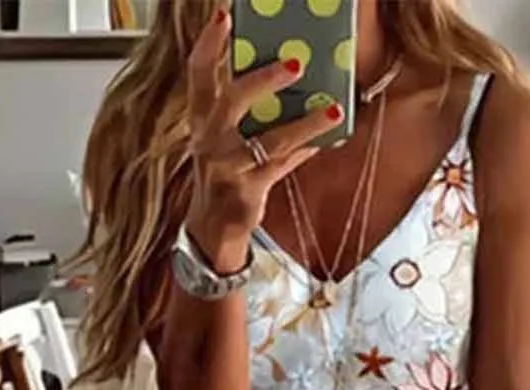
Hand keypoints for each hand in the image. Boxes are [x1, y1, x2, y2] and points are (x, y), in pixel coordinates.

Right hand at [184, 7, 338, 269]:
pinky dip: (305, 150)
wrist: (212, 228)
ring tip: (332, 108)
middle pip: (232, 101)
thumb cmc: (225, 171)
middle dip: (263, 79)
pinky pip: (282, 166)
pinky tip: (326, 137)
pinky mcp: (246, 192)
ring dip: (304, 124)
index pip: (198, 73)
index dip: (208, 43)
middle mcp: (209, 141)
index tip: (222, 15)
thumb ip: (246, 105)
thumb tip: (287, 67)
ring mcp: (227, 168)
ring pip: (270, 140)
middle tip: (295, 63)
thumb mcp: (225, 135)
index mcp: (201, 118)